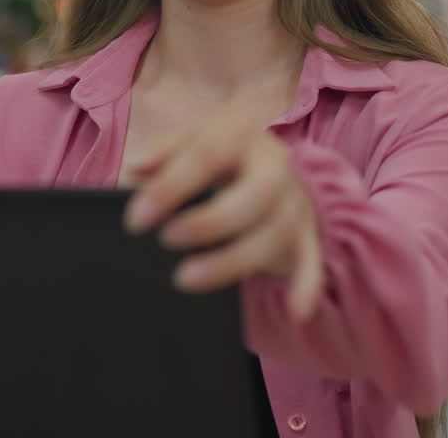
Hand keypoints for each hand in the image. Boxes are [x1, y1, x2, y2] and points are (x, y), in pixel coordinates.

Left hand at [125, 123, 323, 321]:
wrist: (267, 160)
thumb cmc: (215, 153)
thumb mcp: (189, 138)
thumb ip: (162, 151)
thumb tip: (137, 167)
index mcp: (240, 136)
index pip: (207, 156)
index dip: (170, 188)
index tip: (136, 219)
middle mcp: (274, 167)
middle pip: (255, 196)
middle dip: (210, 222)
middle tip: (167, 240)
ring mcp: (293, 203)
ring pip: (274, 235)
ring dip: (232, 261)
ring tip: (185, 279)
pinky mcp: (306, 234)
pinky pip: (311, 263)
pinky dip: (306, 287)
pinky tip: (295, 312)